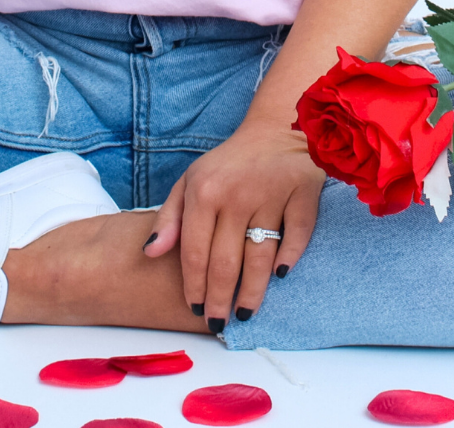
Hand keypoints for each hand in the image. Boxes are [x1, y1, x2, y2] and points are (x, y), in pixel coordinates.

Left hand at [142, 120, 325, 328]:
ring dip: (252, 291)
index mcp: (204, 191)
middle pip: (226, 262)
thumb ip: (169, 218)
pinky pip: (298, 234)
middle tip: (217, 324)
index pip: (195, 252)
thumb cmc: (227, 165)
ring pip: (260, 256)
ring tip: (245, 314)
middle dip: (219, 299)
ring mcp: (271, 194)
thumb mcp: (190, 182)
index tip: (194, 309)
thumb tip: (150, 253)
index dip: (194, 286)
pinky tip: (280, 276)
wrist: (274, 130)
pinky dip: (290, 257)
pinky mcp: (302, 193)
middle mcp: (236, 195)